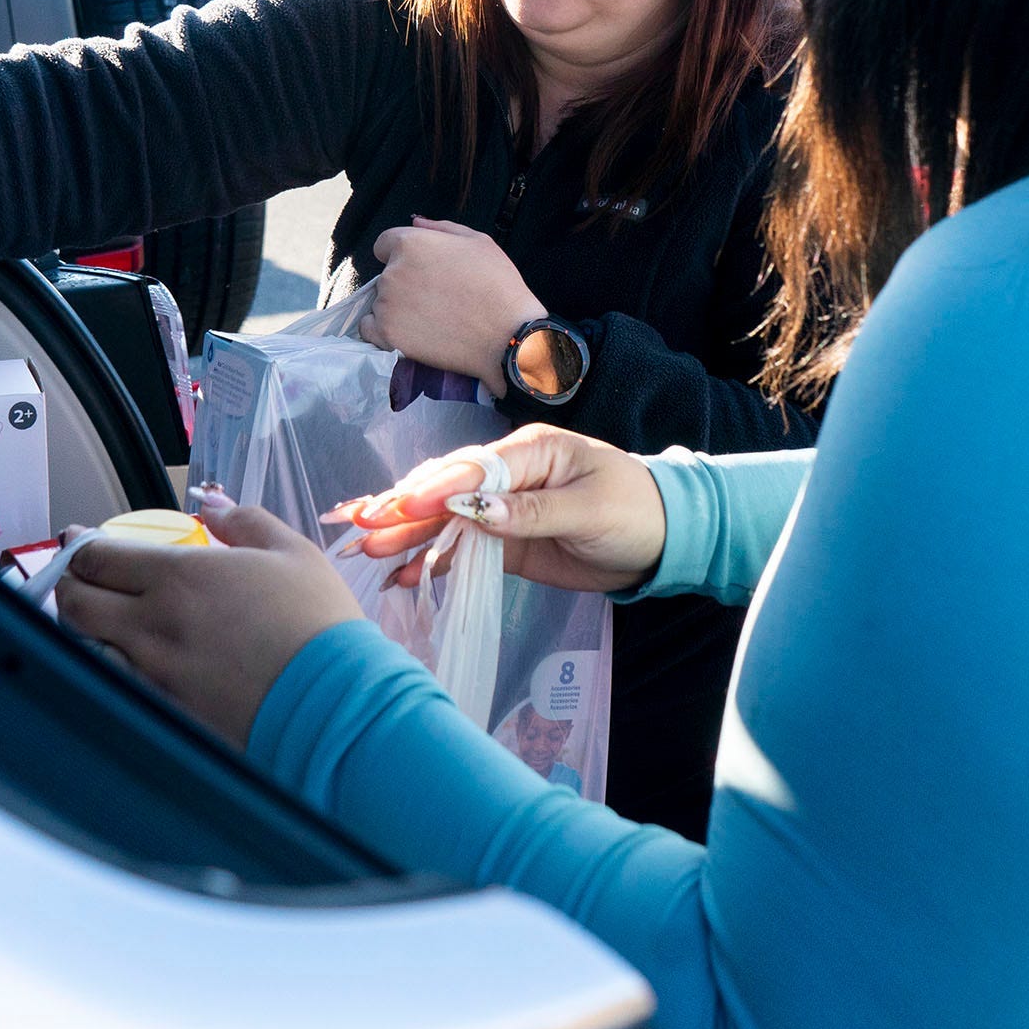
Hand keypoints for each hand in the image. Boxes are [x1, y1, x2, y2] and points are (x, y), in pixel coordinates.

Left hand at [53, 499, 364, 747]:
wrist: (336, 704)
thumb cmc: (319, 627)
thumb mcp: (291, 552)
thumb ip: (243, 520)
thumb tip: (213, 505)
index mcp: (180, 578)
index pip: (98, 557)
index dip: (79, 545)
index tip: (78, 539)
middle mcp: (154, 626)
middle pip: (76, 602)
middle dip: (69, 584)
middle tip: (81, 577)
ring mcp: (153, 675)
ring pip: (84, 646)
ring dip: (82, 627)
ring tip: (97, 617)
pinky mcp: (163, 714)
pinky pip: (111, 684)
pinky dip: (105, 667)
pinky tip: (122, 659)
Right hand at [329, 424, 665, 594]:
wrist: (665, 540)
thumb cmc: (635, 510)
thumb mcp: (589, 509)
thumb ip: (533, 511)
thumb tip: (478, 510)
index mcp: (531, 452)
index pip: (473, 469)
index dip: (435, 488)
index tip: (400, 507)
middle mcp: (509, 475)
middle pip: (447, 490)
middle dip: (404, 510)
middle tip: (363, 529)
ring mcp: (504, 509)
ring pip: (446, 521)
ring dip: (408, 537)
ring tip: (369, 553)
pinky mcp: (506, 542)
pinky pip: (462, 550)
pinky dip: (432, 561)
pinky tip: (402, 576)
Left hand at [364, 218, 546, 393]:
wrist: (506, 335)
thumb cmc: (498, 283)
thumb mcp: (478, 241)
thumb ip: (441, 228)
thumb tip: (415, 222)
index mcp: (409, 244)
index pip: (384, 244)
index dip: (404, 256)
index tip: (423, 271)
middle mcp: (391, 273)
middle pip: (386, 276)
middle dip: (405, 283)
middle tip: (436, 298)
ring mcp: (386, 306)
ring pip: (381, 303)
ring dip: (398, 308)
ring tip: (432, 319)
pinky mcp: (386, 335)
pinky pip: (370, 329)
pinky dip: (384, 331)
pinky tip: (411, 334)